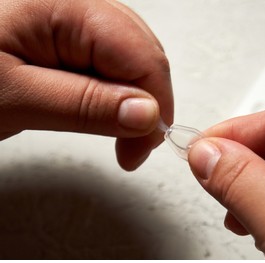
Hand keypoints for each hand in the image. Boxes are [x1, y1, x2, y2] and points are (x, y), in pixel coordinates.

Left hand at [0, 0, 172, 169]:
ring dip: (129, 99)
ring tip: (111, 128)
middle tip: (130, 146)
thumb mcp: (13, 96)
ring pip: (131, 59)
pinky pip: (109, 59)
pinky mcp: (68, 29)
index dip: (154, 108)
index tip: (139, 151)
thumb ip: (85, 105)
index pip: (144, 58)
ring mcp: (75, 13)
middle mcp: (80, 1)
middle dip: (146, 105)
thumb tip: (146, 115)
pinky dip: (110, 89)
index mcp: (68, 4)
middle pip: (144, 55)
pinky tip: (96, 105)